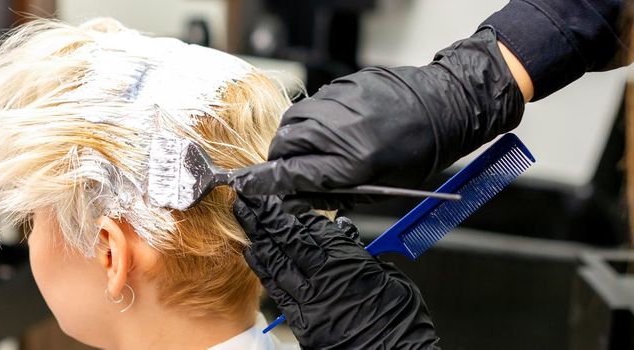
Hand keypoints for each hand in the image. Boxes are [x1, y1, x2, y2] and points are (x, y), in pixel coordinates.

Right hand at [232, 29, 524, 208]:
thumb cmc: (416, 154)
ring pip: (293, 121)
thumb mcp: (375, 188)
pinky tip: (332, 127)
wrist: (445, 109)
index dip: (265, 183)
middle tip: (293, 169)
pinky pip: (313, 104)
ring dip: (294, 137)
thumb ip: (327, 194)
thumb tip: (290, 200)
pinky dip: (313, 119)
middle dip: (281, 160)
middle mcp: (338, 129)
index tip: (247, 186)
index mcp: (349, 162)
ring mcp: (338, 102)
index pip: (290, 174)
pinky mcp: (342, 85)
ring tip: (313, 148)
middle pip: (284, 145)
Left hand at [234, 195, 438, 348]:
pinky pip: (275, 288)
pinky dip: (262, 268)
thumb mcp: (390, 277)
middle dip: (268, 216)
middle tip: (251, 198)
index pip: (316, 229)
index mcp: (349, 260)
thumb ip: (362, 256)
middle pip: (290, 239)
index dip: (298, 212)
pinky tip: (251, 252)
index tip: (287, 202)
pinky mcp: (301, 320)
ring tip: (244, 215)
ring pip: (277, 259)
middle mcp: (325, 276)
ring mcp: (309, 298)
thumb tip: (346, 238)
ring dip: (258, 236)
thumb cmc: (401, 320)